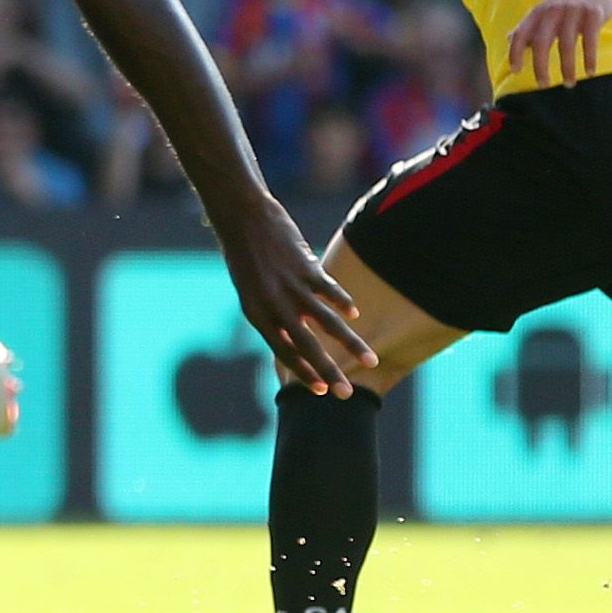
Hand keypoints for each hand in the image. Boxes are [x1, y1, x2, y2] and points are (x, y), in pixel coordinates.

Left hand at [220, 204, 373, 394]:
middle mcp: (274, 304)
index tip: (321, 391)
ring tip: (370, 362)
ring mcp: (291, 286)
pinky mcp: (305, 267)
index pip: (283, 352)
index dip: (303, 372)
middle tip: (347, 395)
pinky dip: (344, 304)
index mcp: (257, 314)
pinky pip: (330, 290)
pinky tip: (355, 316)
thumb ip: (273, 314)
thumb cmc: (246, 257)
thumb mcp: (251, 291)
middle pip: (307, 346)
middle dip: (330, 372)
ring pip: (327, 323)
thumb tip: (295, 337)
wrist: (242, 217)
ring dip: (350, 345)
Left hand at [502, 0, 611, 87]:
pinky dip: (589, 58)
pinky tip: (590, 72)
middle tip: (542, 85)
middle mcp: (553, 11)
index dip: (515, 53)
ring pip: (566, 44)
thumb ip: (529, 25)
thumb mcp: (545, 10)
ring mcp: (574, 11)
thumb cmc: (569, 3)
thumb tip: (509, 39)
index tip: (516, 71)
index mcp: (538, 12)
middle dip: (540, 66)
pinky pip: (590, 40)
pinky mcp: (593, 14)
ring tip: (568, 84)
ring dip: (567, 68)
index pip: (520, 34)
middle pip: (540, 42)